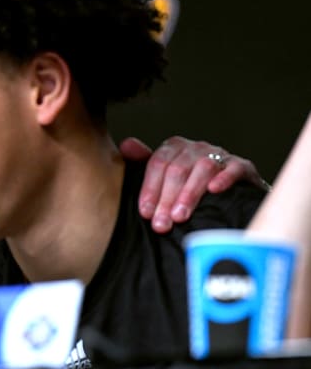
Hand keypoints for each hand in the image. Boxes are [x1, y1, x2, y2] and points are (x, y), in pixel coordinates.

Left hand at [119, 136, 265, 233]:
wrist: (233, 191)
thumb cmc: (190, 184)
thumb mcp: (165, 174)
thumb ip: (144, 162)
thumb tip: (126, 145)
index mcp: (174, 147)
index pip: (157, 164)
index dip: (150, 188)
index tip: (145, 212)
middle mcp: (196, 148)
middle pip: (177, 169)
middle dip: (166, 199)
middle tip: (161, 224)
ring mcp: (220, 155)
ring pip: (202, 168)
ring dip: (189, 194)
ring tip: (180, 216)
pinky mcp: (243, 166)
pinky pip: (234, 168)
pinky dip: (224, 178)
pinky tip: (214, 191)